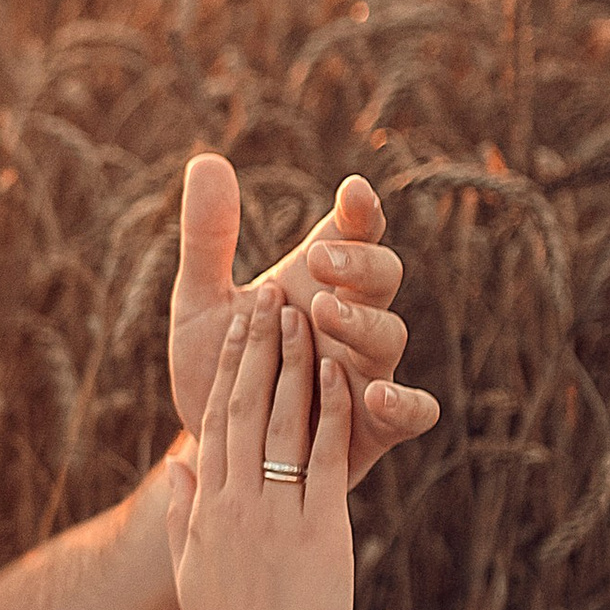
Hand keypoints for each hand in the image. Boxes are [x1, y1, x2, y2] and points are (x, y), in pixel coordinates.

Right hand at [163, 291, 354, 609]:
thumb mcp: (192, 572)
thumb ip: (180, 515)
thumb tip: (179, 465)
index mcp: (207, 509)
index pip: (214, 420)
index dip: (226, 365)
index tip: (235, 321)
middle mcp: (237, 502)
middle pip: (244, 406)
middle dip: (257, 346)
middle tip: (267, 294)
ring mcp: (277, 513)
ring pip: (283, 420)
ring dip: (293, 361)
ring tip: (302, 313)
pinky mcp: (320, 530)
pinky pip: (323, 457)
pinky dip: (331, 410)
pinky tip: (338, 371)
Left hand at [169, 152, 437, 487]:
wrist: (213, 450)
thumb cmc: (217, 370)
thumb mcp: (200, 305)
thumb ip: (207, 240)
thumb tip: (206, 160)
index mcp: (317, 284)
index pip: (353, 234)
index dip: (361, 212)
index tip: (352, 192)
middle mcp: (351, 322)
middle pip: (383, 278)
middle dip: (359, 264)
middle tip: (322, 260)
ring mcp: (365, 373)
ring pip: (392, 337)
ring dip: (362, 323)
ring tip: (323, 314)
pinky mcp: (372, 428)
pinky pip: (410, 413)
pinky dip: (401, 403)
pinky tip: (374, 394)